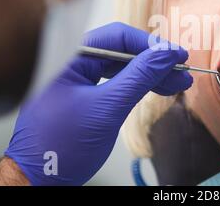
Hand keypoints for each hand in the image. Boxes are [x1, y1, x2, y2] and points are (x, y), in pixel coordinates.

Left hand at [5, 22, 192, 184]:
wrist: (38, 181)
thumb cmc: (61, 146)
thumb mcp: (107, 109)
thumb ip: (139, 77)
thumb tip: (167, 54)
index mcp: (69, 57)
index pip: (117, 37)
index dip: (151, 45)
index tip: (177, 56)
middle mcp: (73, 62)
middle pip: (122, 51)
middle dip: (154, 62)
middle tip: (180, 72)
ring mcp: (79, 79)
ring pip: (122, 67)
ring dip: (151, 75)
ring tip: (177, 84)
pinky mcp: (85, 95)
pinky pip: (116, 82)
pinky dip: (138, 86)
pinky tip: (157, 89)